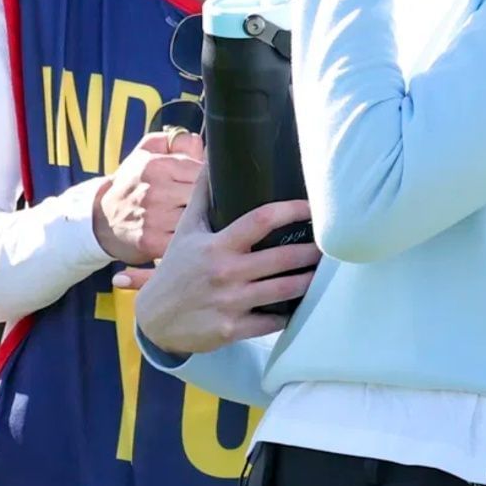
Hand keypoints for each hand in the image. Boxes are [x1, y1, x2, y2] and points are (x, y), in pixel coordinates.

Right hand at [92, 129, 202, 263]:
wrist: (102, 218)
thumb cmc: (132, 183)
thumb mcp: (146, 153)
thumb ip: (174, 141)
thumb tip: (197, 141)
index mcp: (155, 165)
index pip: (201, 170)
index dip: (208, 179)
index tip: (206, 184)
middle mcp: (154, 191)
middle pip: (201, 196)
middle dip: (207, 201)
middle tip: (204, 204)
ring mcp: (153, 219)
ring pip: (196, 219)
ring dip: (200, 221)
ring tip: (197, 220)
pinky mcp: (152, 242)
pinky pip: (184, 239)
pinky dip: (189, 238)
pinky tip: (186, 235)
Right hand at [118, 165, 320, 354]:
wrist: (155, 318)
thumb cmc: (176, 269)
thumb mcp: (186, 231)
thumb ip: (203, 195)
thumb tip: (211, 156)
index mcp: (216, 245)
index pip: (260, 220)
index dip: (290, 210)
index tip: (311, 208)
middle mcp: (225, 272)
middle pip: (282, 257)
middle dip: (311, 251)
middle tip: (329, 245)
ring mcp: (231, 302)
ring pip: (284, 290)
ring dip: (308, 280)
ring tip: (323, 272)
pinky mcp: (233, 329)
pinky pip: (273, 321)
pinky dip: (291, 314)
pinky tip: (303, 304)